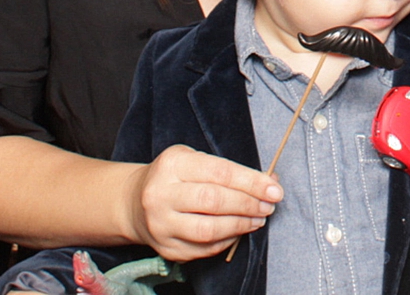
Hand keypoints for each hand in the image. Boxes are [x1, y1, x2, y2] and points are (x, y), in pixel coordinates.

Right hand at [121, 143, 281, 261]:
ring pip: (208, 230)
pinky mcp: (166, 248)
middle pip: (214, 201)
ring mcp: (161, 225)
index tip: (275, 188)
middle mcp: (161, 195)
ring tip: (258, 218)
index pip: (219, 173)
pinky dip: (227, 240)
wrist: (134, 202)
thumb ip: (231, 170)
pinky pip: (204, 249)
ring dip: (241, 225)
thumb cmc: (175, 177)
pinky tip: (239, 230)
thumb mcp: (196, 160)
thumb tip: (270, 181)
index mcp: (172, 164)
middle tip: (270, 205)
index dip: (251, 182)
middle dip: (249, 204)